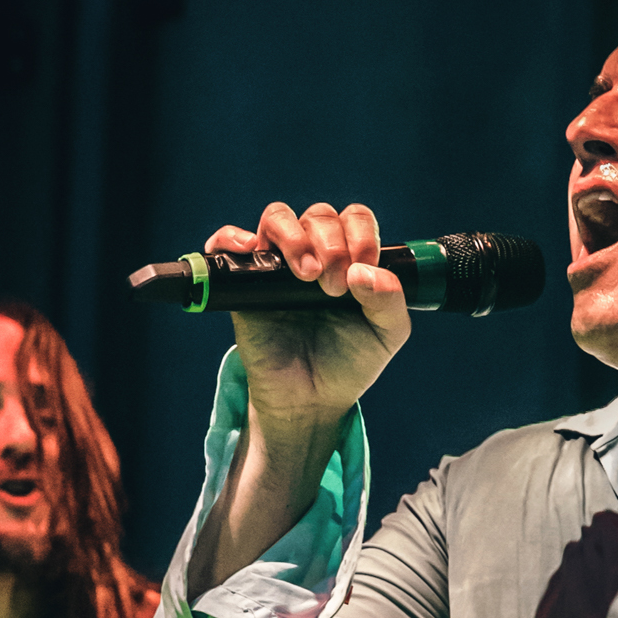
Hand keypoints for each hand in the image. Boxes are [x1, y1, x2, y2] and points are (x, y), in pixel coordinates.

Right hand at [207, 200, 411, 434]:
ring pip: (278, 217)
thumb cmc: (349, 363)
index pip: (355, 219)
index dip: (360, 235)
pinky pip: (227, 244)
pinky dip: (231, 236)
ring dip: (294, 237)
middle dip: (331, 245)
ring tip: (305, 275)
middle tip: (333, 289)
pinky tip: (249, 247)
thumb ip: (390, 300)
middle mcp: (314, 254)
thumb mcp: (386, 334)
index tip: (359, 272)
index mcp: (350, 258)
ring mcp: (276, 266)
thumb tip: (363, 271)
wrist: (311, 401)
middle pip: (319, 216)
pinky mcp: (244, 284)